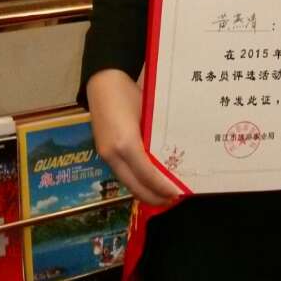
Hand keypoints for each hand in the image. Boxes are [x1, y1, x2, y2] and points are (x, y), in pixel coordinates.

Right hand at [86, 68, 179, 207]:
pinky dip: (136, 181)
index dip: (163, 188)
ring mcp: (105, 154)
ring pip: (127, 182)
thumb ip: (157, 136)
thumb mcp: (150, 113)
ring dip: (144, 191)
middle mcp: (113, 153)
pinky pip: (122, 173)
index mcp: (126, 143)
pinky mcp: (103, 151)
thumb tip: (174, 157)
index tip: (178, 193)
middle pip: (135, 186)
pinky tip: (148, 180)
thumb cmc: (131, 92)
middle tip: (172, 199)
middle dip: (154, 197)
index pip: (148, 175)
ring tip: (162, 193)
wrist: (103, 81)